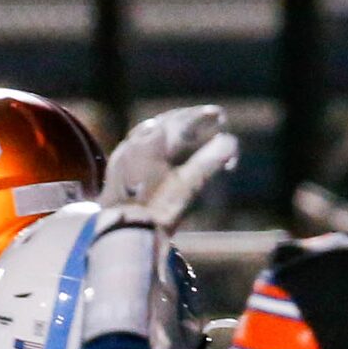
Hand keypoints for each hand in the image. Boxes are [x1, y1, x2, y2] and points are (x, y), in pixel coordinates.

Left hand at [103, 105, 238, 232]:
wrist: (123, 233)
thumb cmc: (157, 212)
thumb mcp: (188, 187)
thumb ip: (209, 161)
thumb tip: (230, 142)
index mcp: (153, 143)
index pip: (183, 122)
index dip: (204, 118)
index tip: (221, 116)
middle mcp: (135, 142)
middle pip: (165, 121)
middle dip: (188, 117)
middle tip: (207, 115)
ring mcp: (123, 154)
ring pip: (149, 130)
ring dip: (170, 125)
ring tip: (186, 127)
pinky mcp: (117, 167)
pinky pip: (138, 142)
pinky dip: (155, 139)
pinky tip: (160, 146)